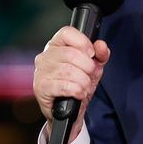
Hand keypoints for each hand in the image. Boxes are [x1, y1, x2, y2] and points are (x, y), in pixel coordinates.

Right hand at [33, 25, 109, 142]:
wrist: (69, 111)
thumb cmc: (77, 85)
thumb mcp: (92, 68)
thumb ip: (99, 55)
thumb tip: (101, 46)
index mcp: (56, 46)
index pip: (67, 33)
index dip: (83, 42)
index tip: (91, 54)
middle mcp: (45, 56)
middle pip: (70, 54)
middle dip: (87, 67)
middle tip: (90, 76)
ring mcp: (41, 71)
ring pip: (68, 71)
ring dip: (83, 82)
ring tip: (85, 87)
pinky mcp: (40, 87)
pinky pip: (63, 86)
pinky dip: (76, 91)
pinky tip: (79, 94)